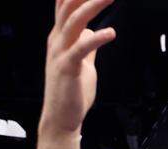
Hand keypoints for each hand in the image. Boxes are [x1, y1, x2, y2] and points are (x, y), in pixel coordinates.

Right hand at [39, 0, 116, 134]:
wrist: (61, 118)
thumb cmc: (71, 93)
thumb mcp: (83, 64)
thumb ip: (87, 47)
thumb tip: (93, 32)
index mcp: (60, 38)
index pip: (65, 7)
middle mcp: (57, 41)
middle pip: (69, 8)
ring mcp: (60, 53)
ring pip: (74, 22)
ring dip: (92, 7)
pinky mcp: (67, 68)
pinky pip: (81, 48)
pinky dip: (97, 38)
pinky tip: (111, 32)